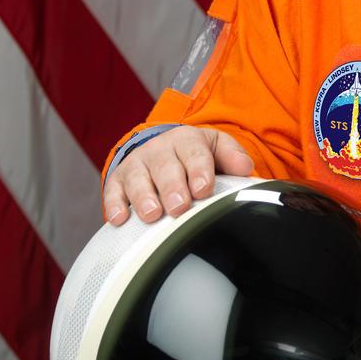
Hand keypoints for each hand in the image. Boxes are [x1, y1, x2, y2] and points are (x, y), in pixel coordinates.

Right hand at [103, 126, 253, 225]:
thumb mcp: (216, 148)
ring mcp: (137, 164)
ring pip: (138, 180)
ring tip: (153, 215)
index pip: (194, 154)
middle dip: (172, 187)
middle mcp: (159, 149)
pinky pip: (113, 191)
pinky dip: (115, 204)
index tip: (203, 189)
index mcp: (187, 140)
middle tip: (179, 206)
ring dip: (145, 197)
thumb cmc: (195, 155)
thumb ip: (232, 157)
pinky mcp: (118, 180)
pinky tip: (121, 219)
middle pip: (165, 168)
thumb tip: (246, 168)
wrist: (164, 148)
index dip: (199, 171)